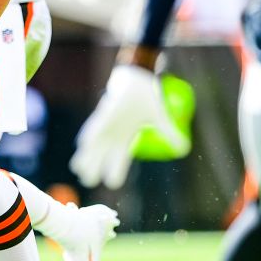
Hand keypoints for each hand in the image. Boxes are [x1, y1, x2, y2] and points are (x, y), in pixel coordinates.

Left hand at [72, 64, 187, 189]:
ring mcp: (107, 124)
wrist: (138, 77)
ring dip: (86, 155)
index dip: (116, 171)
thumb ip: (170, 134)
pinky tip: (82, 143)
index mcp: (126, 138)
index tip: (112, 183)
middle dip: (95, 168)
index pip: (120, 160)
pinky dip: (91, 133)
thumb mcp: (160, 118)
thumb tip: (185, 149)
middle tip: (87, 182)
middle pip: (103, 156)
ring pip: (94, 144)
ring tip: (76, 169)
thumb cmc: (146, 98)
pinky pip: (96, 124)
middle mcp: (114, 134)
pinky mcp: (104, 112)